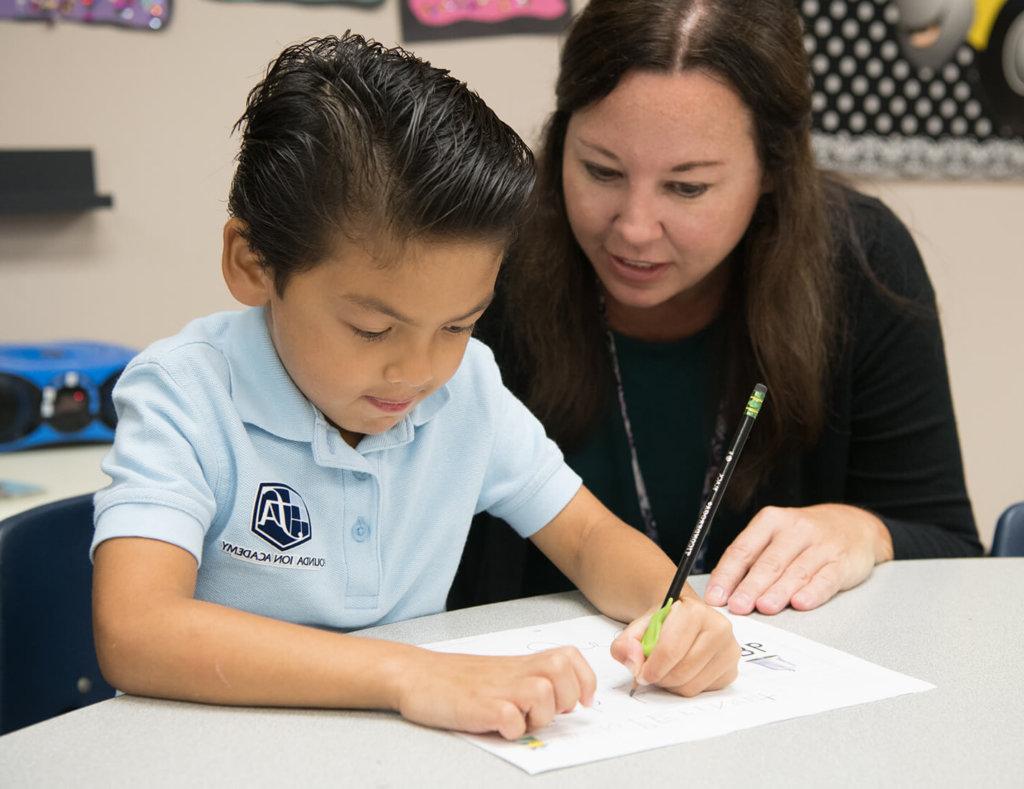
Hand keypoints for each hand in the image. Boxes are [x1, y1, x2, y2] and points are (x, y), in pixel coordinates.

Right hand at [393, 646, 595, 739]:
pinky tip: (499, 727)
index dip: (584, 680)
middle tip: (546, 711)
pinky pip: (511, 720)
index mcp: (522, 664)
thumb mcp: (501, 673)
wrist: (416, 676)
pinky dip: (512, 729)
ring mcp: (497, 690)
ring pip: (544, 692)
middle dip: (565, 697)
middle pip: (563, 670)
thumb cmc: (457, 680)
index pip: (569, 657)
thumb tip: (568, 701)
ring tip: (521, 720)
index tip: (582, 701)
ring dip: (540, 715)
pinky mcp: (479, 708)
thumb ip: (531, 680)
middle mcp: (514, 673)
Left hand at [610, 596, 739, 696]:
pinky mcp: (731, 671)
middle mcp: (719, 628)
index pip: (670, 650)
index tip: (641, 673)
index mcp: (695, 611)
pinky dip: (685, 687)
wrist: (684, 620)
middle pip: (681, 671)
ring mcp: (729, 651)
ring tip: (666, 669)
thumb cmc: (665, 624)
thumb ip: (626, 643)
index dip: (650, 667)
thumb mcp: (640, 626)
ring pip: (691, 686)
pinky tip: (682, 671)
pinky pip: (702, 692)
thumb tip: (633, 662)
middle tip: (650, 671)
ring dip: (671, 684)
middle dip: (660, 677)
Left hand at [704, 503, 894, 614]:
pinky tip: (800, 603)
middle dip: (751, 586)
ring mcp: (821, 545)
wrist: (853, 525)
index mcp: (771, 521)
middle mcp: (795, 529)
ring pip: (796, 571)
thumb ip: (752, 561)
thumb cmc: (804, 537)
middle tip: (738, 606)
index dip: (727, 574)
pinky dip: (813, 592)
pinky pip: (826, 578)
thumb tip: (724, 592)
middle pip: (769, 562)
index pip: (743, 549)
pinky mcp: (842, 561)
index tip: (716, 597)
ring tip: (764, 608)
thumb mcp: (775, 537)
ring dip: (779, 591)